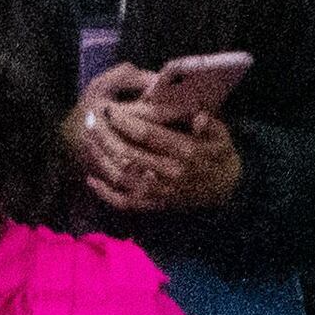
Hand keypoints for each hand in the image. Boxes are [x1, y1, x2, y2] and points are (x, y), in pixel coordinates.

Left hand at [71, 69, 242, 213]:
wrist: (226, 189)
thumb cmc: (220, 154)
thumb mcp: (222, 135)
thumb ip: (209, 124)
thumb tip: (198, 118)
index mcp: (186, 152)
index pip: (148, 135)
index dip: (126, 121)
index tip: (110, 109)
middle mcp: (169, 173)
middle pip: (128, 154)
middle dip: (106, 136)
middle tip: (90, 120)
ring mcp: (159, 192)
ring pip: (122, 177)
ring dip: (101, 159)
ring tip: (87, 141)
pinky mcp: (153, 205)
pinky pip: (124, 202)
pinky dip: (105, 193)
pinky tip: (91, 178)